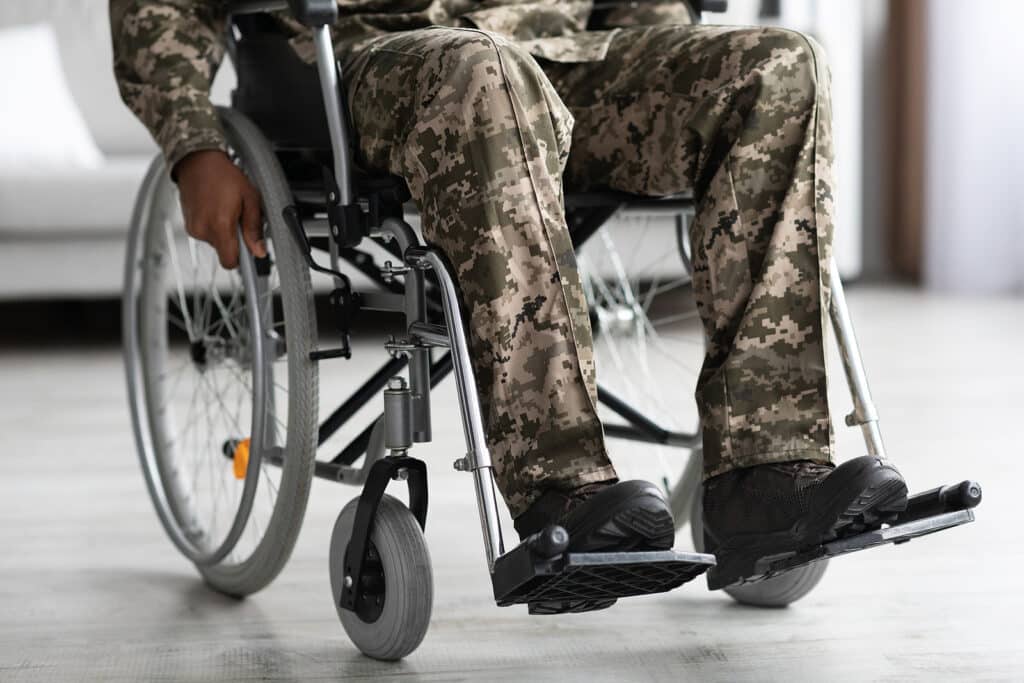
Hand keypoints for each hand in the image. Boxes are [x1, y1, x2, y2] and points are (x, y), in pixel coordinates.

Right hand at [174, 149, 266, 268]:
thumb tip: (259, 250)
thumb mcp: (250, 198)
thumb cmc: (224, 175)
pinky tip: (216, 208)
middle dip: (234, 239)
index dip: (242, 259)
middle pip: (224, 251)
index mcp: (219, 225)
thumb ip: (254, 228)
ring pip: (215, 242)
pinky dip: (213, 225)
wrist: (197, 160)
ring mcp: (193, 227)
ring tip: (227, 209)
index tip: (249, 253)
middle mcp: (203, 230)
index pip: (229, 262)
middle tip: (239, 218)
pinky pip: (206, 233)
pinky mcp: (188, 224)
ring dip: (223, 231)